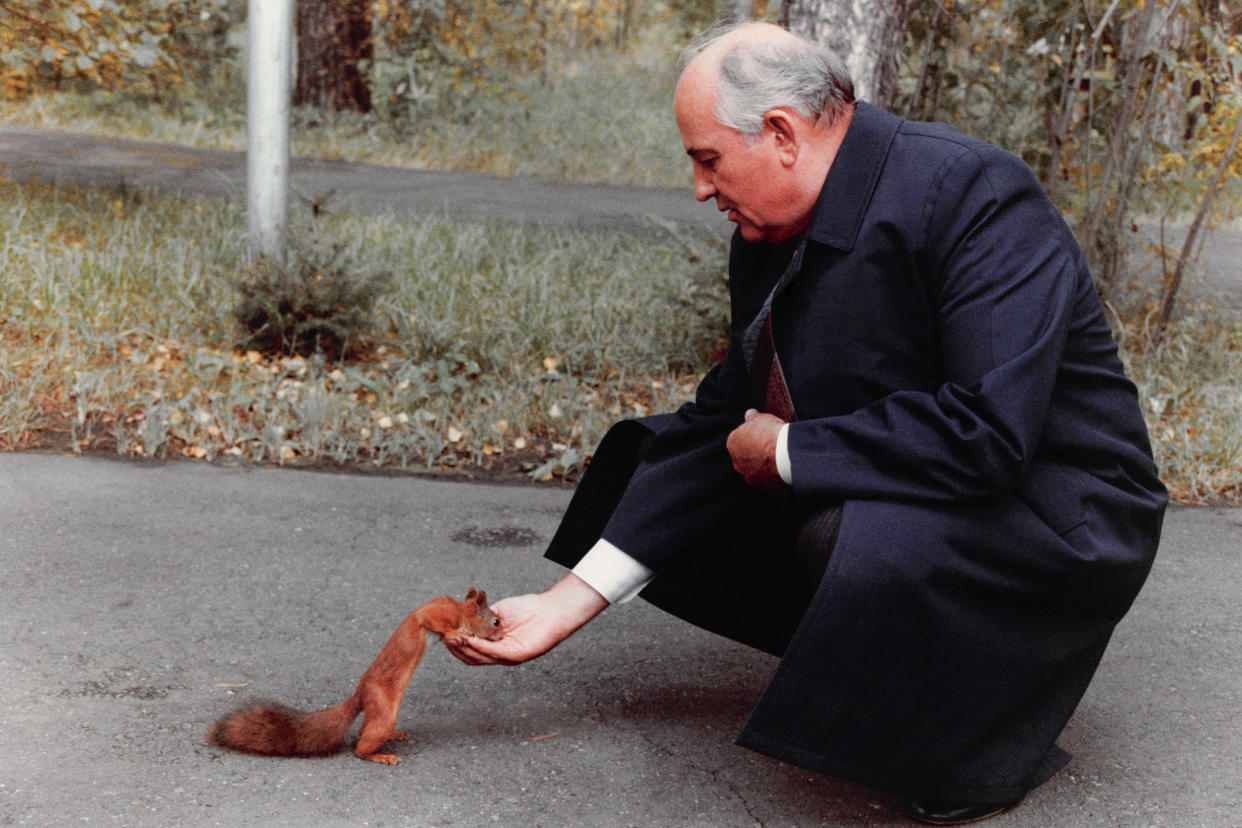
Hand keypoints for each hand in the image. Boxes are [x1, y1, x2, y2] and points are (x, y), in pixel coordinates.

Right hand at [443, 573, 607, 665]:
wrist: (550, 610)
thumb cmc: (527, 609)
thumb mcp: (496, 612)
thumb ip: (480, 618)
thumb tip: (460, 619)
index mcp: (493, 645)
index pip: (469, 650)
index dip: (455, 644)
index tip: (442, 633)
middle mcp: (499, 654)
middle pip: (471, 657)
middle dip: (455, 648)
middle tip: (443, 637)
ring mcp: (507, 657)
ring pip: (479, 658)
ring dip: (463, 648)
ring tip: (452, 637)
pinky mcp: (516, 656)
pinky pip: (493, 653)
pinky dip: (479, 646)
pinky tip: (469, 638)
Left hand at [727, 408, 786, 491]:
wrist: (784, 455)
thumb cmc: (771, 434)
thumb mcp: (761, 418)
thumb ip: (752, 416)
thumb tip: (749, 413)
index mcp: (732, 443)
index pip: (740, 438)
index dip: (753, 435)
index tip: (764, 434)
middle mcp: (737, 462)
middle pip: (747, 455)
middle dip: (757, 451)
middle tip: (772, 446)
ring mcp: (749, 476)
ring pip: (756, 469)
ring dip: (765, 464)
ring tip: (780, 457)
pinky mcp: (762, 487)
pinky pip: (767, 479)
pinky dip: (774, 475)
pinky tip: (783, 467)